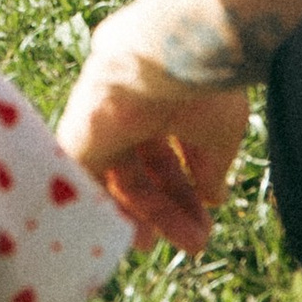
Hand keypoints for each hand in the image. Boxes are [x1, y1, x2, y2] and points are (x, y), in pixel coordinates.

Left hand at [57, 6, 251, 254]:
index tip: (207, 218)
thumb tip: (215, 197)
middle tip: (195, 244)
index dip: (189, 190)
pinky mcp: (80, 136)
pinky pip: (87, 181)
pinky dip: (109, 210)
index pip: (173, 155)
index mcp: (166, 101)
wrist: (167, 55)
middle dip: (169, 209)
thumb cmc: (202, 84)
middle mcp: (132, 111)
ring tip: (165, 246)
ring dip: (142, 216)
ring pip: (119, 180)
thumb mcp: (222, 131)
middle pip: (146, 172)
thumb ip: (213, 166)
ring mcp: (103, 122)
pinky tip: (138, 236)